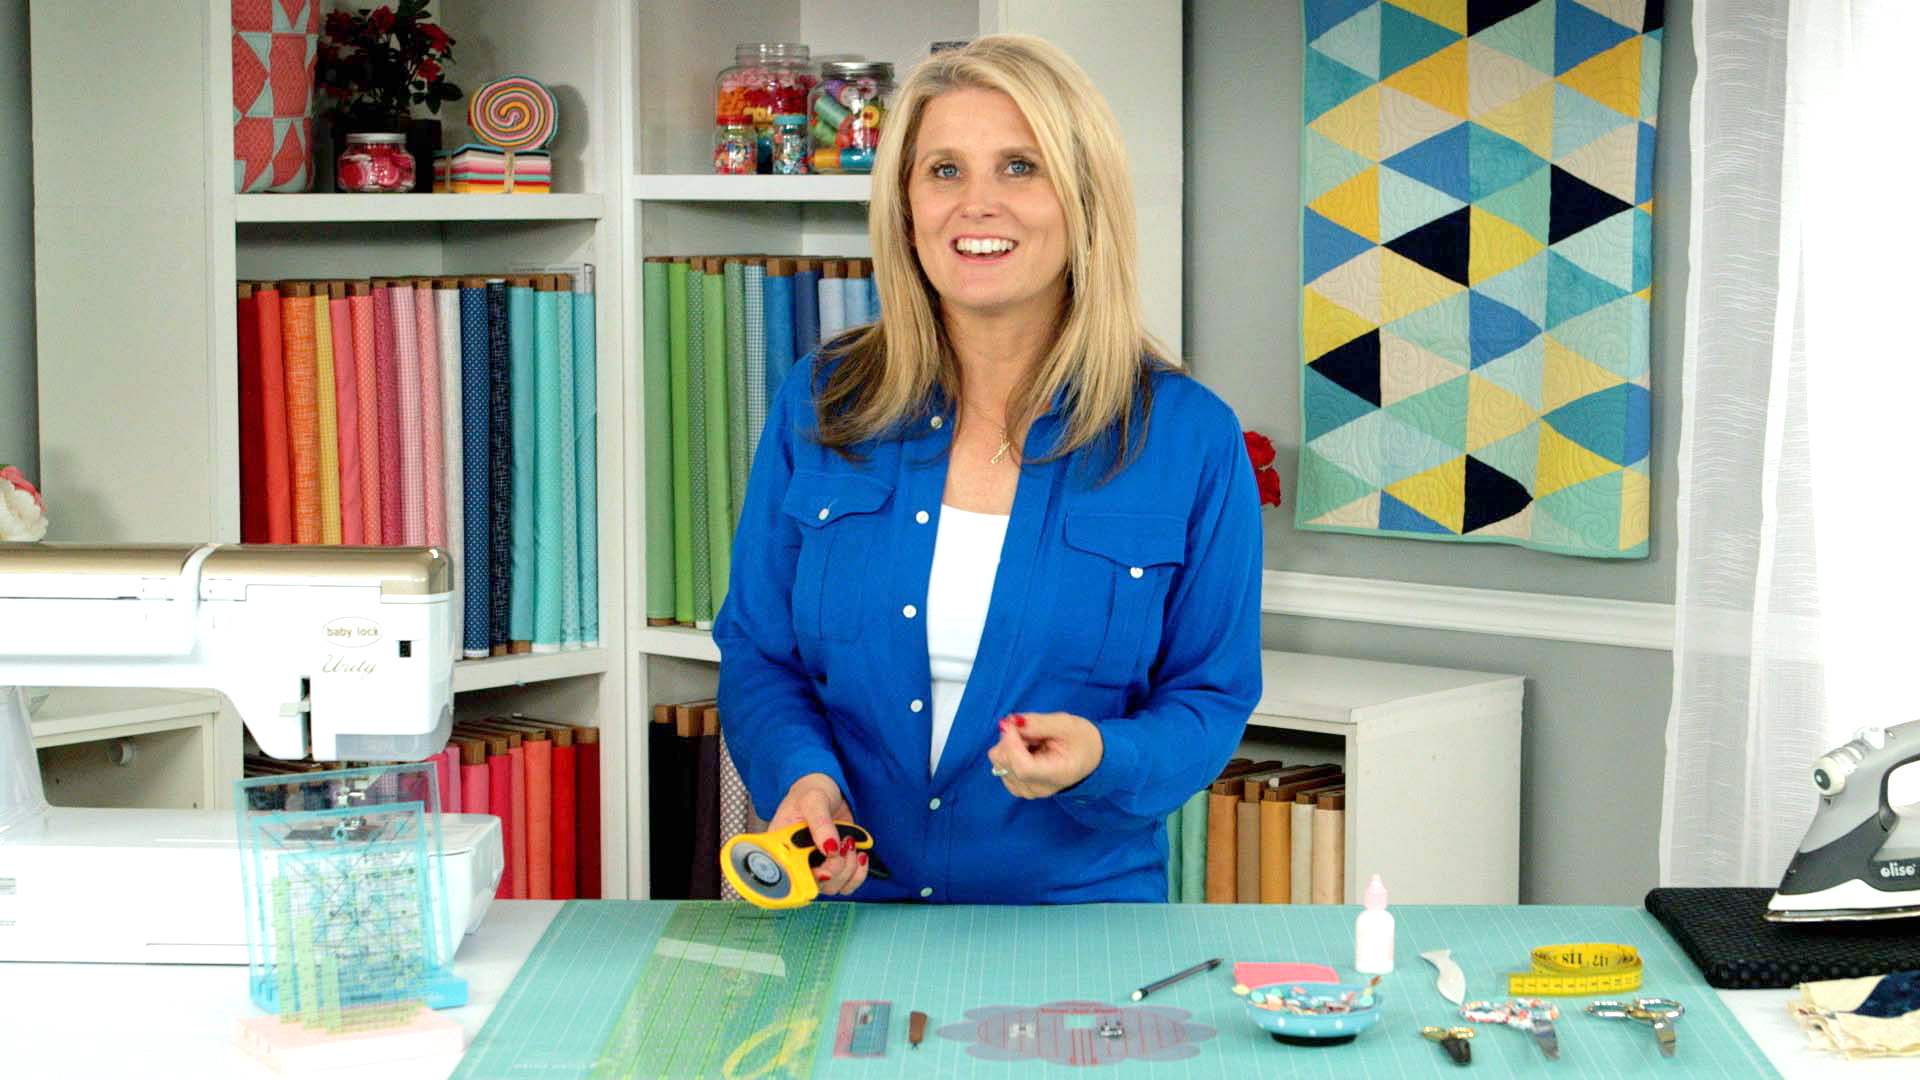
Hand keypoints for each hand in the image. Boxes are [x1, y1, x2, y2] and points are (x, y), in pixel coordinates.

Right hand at [768, 772, 869, 895]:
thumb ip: (820, 823)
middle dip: (834, 869)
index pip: (787, 876)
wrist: (828, 790)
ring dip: (848, 869)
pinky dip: (858, 874)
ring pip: (832, 887)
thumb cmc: (811, 792)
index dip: (806, 879)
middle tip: (842, 844)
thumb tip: (830, 848)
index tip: (823, 869)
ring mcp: (816, 865)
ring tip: (849, 843)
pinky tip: (859, 855)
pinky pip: (847, 884)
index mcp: (782, 847)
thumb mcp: (813, 800)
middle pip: (813, 886)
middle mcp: (796, 861)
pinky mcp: (834, 867)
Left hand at [987, 712, 1103, 798]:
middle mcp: (1038, 789)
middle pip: (1006, 764)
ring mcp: (1026, 791)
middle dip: (1011, 739)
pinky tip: (1026, 749)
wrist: (1091, 758)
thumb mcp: (1066, 724)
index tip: (1014, 724)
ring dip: (1009, 745)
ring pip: (999, 764)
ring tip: (1032, 741)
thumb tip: (1010, 722)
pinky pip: (1000, 767)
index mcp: (1056, 775)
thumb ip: (1038, 723)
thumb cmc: (1082, 740)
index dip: (1011, 743)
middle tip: (1031, 730)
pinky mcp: (1019, 787)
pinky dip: (1008, 753)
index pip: (1022, 767)